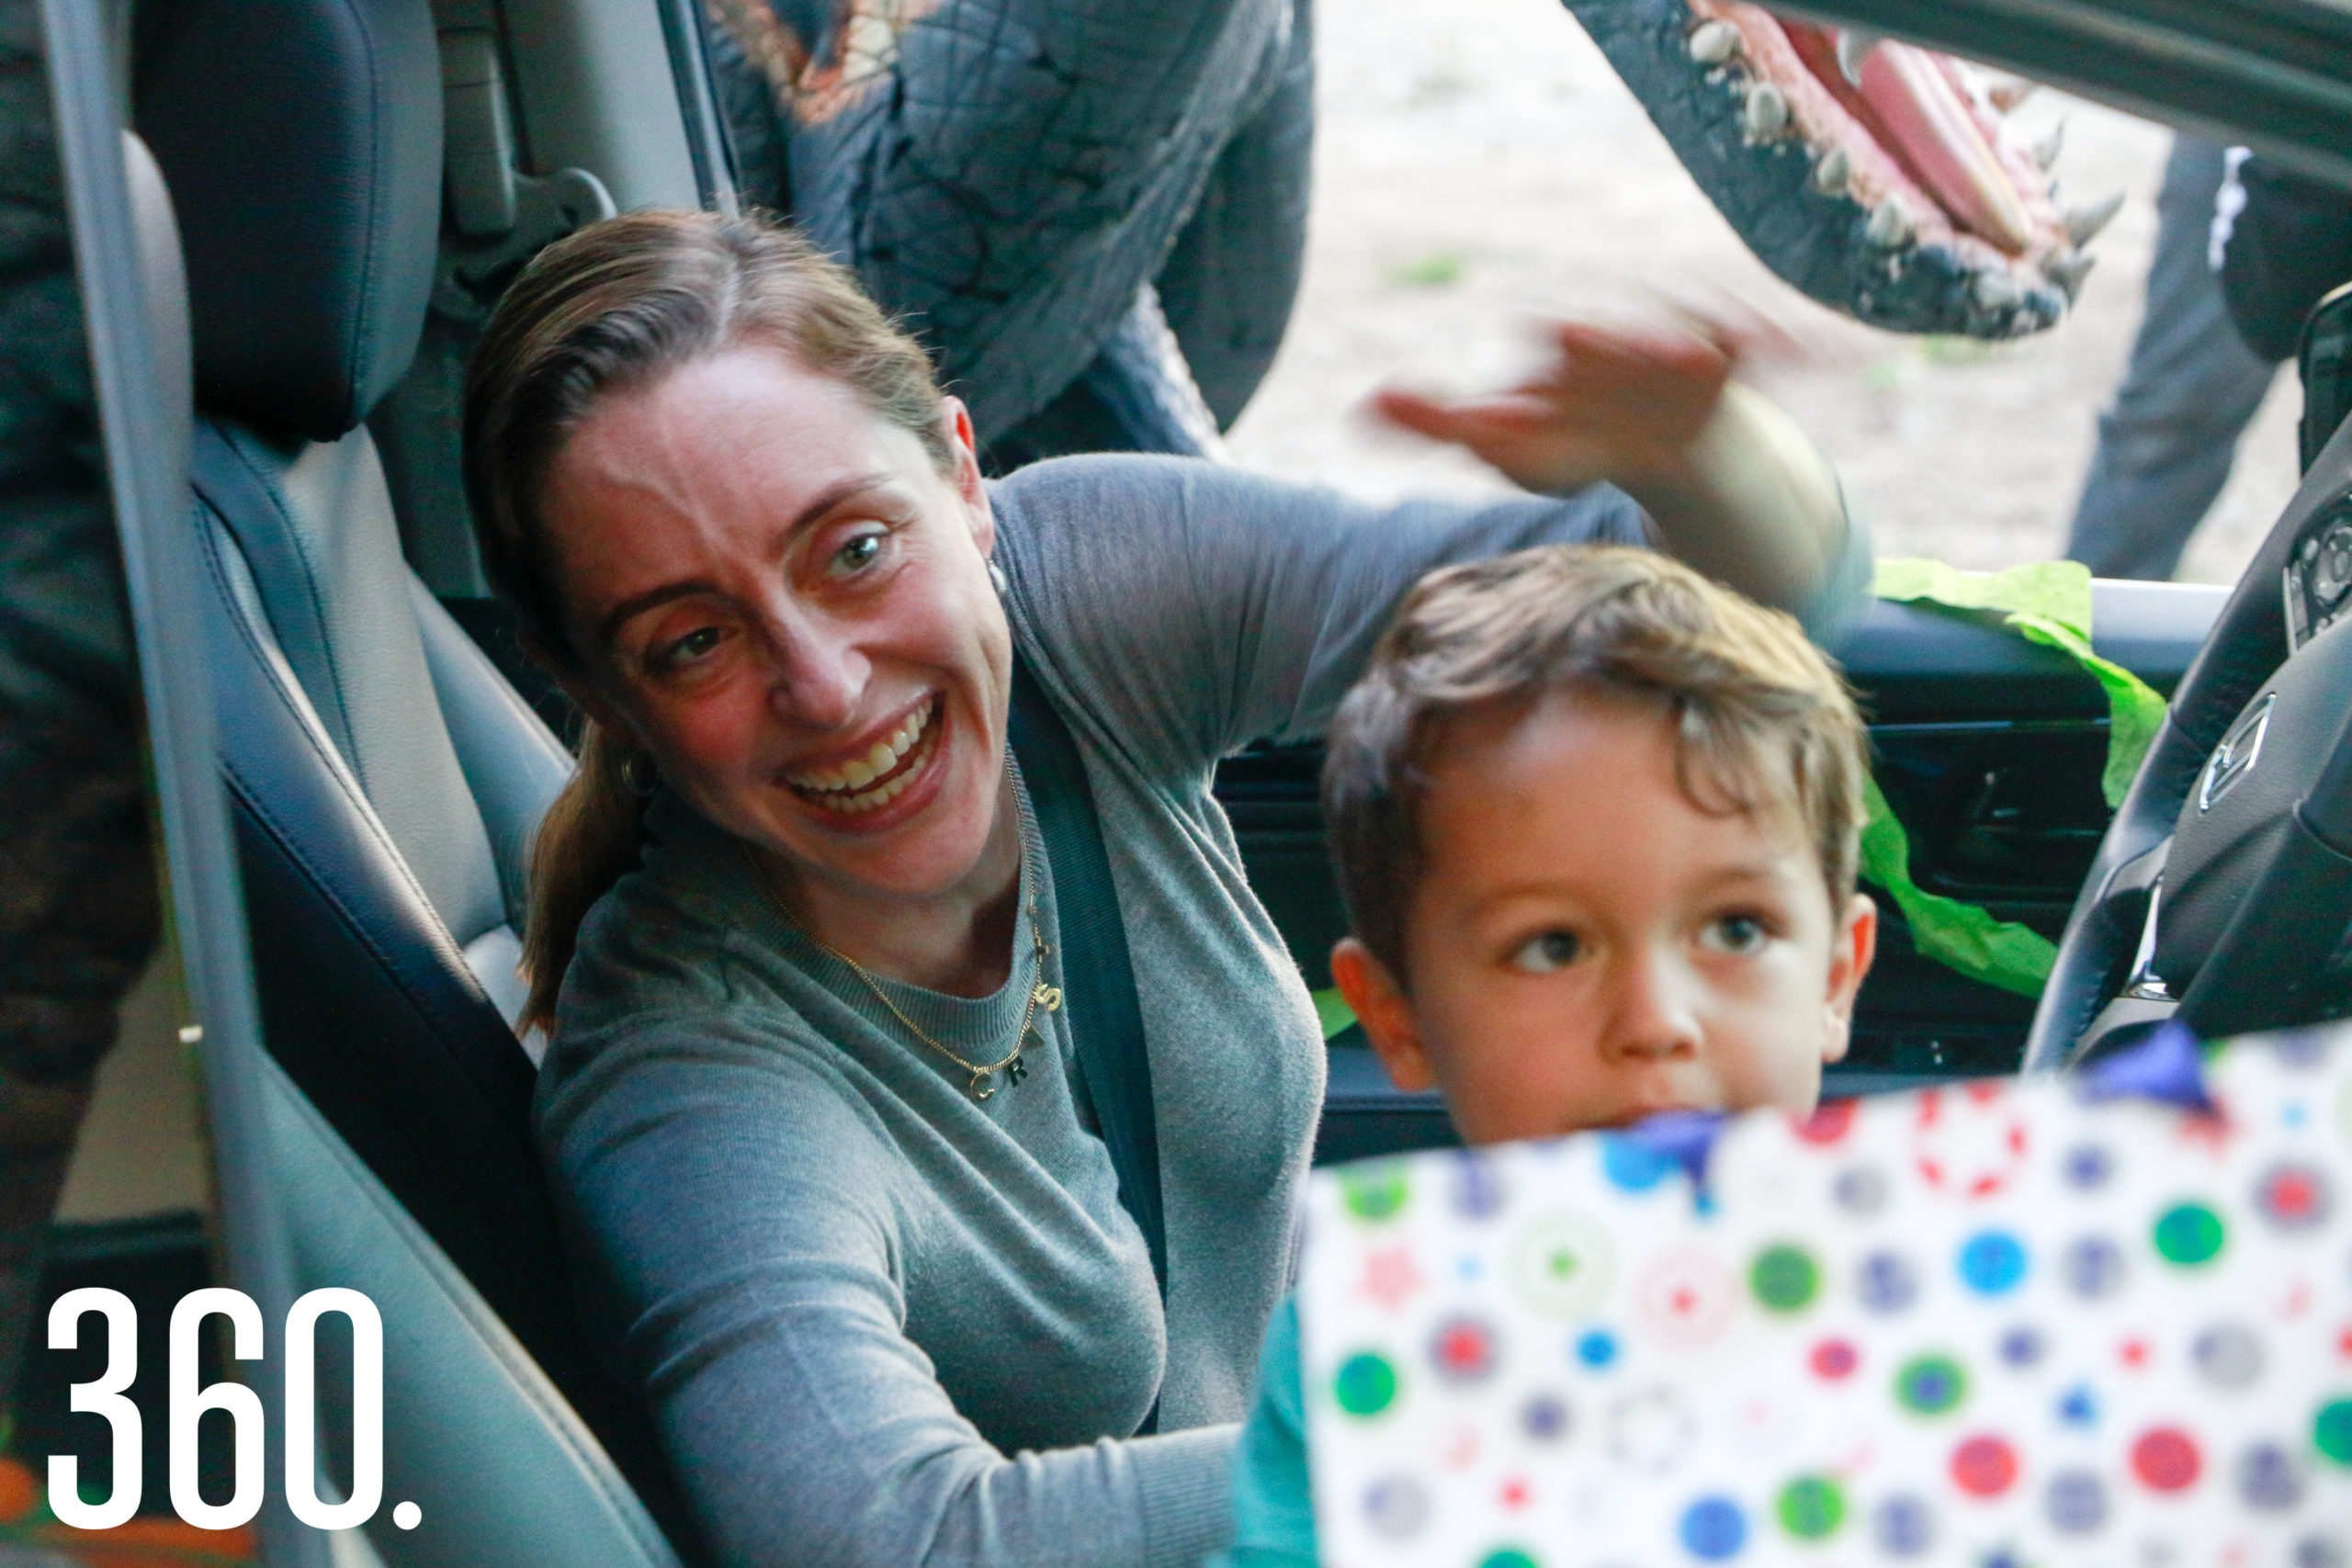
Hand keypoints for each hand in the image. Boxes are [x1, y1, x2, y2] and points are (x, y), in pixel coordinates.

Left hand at [1370, 313, 1773, 493]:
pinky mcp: (1739, 363)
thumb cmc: (1566, 434)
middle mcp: (1629, 338)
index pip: (1559, 339)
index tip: (1557, 338)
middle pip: (1634, 331)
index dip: (1561, 342)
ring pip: (1704, 332)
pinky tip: (1840, 354)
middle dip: (1642, 336)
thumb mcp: (1503, 439)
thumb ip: (1437, 421)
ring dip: (1717, 337)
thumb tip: (1361, 403)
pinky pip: (1774, 348)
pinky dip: (1801, 349)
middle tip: (1653, 346)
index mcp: (1568, 351)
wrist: (1649, 435)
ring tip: (1730, 350)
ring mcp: (1687, 346)